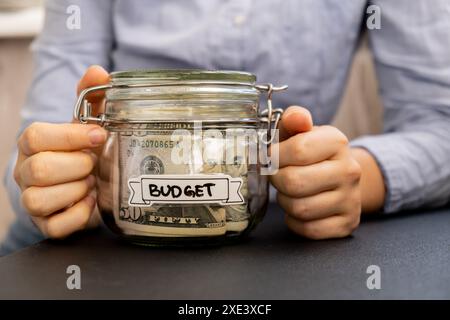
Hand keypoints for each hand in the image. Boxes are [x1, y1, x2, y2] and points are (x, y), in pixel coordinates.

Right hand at [13, 65, 109, 238]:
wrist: (85, 186)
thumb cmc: (83, 153)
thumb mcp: (88, 125)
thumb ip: (92, 99)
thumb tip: (99, 73)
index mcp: (32, 143)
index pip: (36, 136)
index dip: (71, 136)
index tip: (100, 136)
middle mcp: (25, 171)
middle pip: (40, 169)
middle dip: (78, 167)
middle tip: (95, 165)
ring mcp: (32, 200)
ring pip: (41, 199)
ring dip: (77, 190)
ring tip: (91, 183)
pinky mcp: (45, 225)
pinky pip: (57, 226)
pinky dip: (80, 214)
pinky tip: (89, 202)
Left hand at [270, 106, 361, 238]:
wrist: (340, 176)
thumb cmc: (310, 153)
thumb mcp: (301, 131)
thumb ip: (293, 119)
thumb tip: (297, 117)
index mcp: (337, 142)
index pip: (297, 151)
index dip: (274, 156)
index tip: (271, 157)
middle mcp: (349, 170)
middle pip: (294, 182)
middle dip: (277, 181)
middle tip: (278, 176)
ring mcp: (351, 199)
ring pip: (300, 209)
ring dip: (285, 201)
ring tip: (289, 191)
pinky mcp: (347, 223)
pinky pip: (309, 229)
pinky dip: (295, 221)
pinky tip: (297, 209)